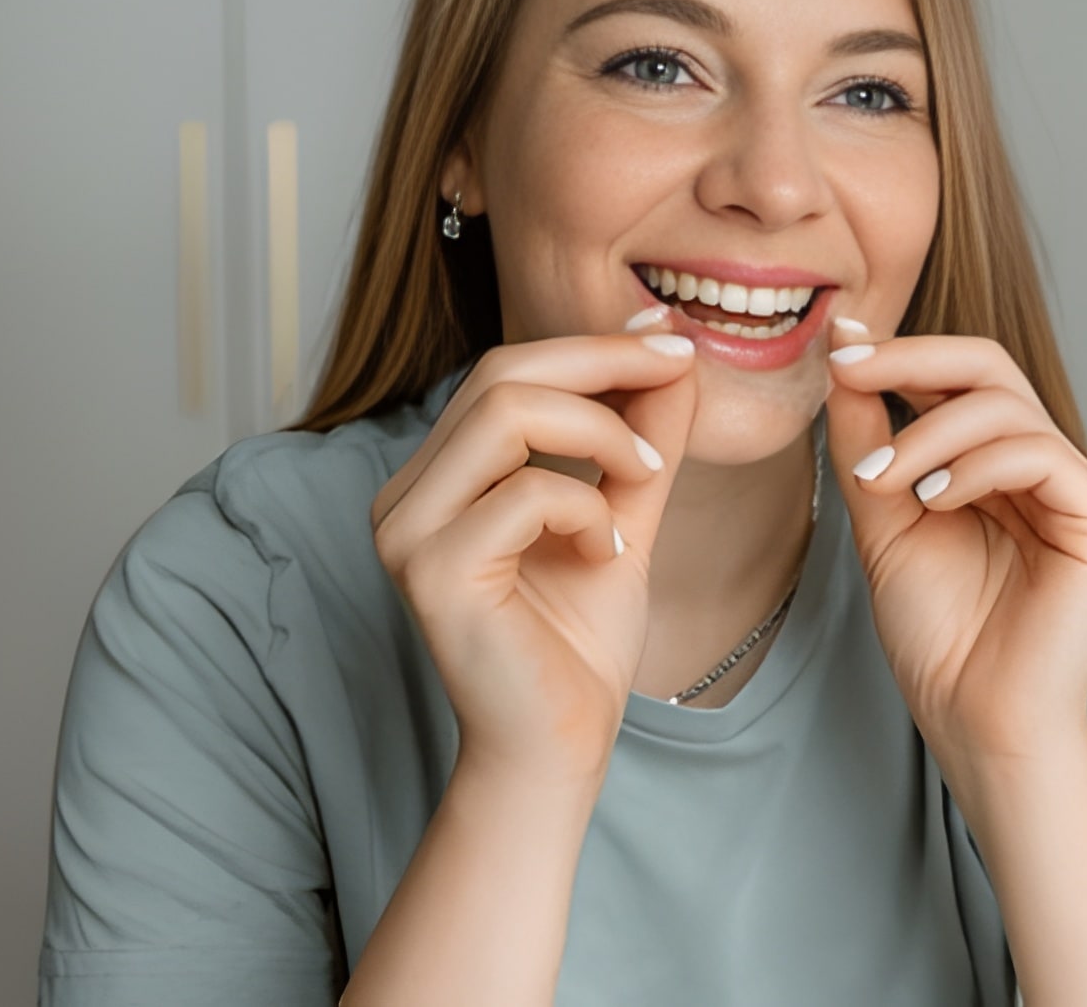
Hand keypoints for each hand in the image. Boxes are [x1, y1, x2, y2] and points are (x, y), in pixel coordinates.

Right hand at [369, 310, 696, 782]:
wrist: (558, 746)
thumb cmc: (579, 642)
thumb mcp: (624, 512)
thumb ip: (641, 437)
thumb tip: (670, 348)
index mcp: (440, 475)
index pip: (509, 370)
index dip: (596, 345)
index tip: (674, 340)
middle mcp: (406, 495)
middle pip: (500, 373)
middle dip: (603, 361)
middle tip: (680, 369)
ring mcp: (408, 532)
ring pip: (504, 414)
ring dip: (600, 430)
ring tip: (646, 476)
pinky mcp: (431, 572)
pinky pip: (522, 493)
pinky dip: (586, 507)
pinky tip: (606, 552)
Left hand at [823, 321, 1086, 763]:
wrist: (976, 720)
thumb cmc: (938, 635)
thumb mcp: (884, 520)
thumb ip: (869, 443)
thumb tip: (843, 362)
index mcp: (1000, 464)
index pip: (960, 377)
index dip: (900, 352)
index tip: (835, 344)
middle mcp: (1046, 467)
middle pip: (990, 368)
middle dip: (911, 359)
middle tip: (846, 370)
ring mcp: (1080, 490)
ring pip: (1007, 407)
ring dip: (927, 433)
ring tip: (881, 481)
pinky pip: (1040, 455)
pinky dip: (978, 465)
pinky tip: (933, 501)